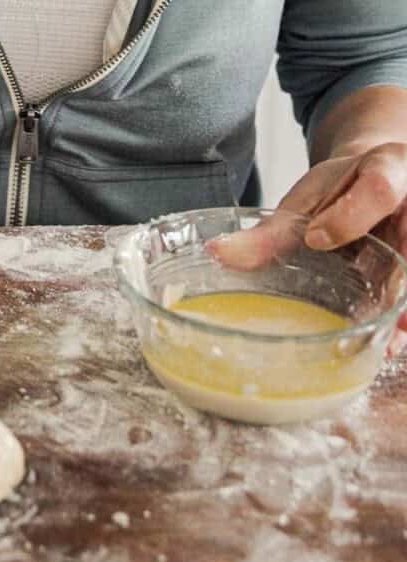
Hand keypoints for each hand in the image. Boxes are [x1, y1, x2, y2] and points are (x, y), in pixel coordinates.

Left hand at [279, 143, 406, 354]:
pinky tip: (385, 347)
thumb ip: (271, 230)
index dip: (350, 216)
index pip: (380, 188)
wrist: (374, 178)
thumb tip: (219, 252)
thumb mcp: (307, 200)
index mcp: (389, 169)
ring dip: (400, 309)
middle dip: (396, 277)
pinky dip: (398, 322)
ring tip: (381, 346)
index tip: (316, 239)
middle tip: (368, 314)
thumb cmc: (341, 189)